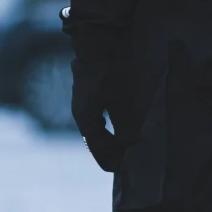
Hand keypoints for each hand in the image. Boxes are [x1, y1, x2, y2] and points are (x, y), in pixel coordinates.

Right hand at [70, 55, 130, 172]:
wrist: (100, 41)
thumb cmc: (110, 71)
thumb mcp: (120, 98)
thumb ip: (124, 123)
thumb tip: (130, 144)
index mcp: (86, 117)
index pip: (96, 146)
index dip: (109, 158)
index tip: (121, 169)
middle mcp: (81, 112)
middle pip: (94, 139)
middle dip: (109, 151)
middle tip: (124, 162)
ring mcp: (84, 101)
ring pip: (96, 128)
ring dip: (109, 138)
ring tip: (123, 147)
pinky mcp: (91, 92)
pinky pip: (98, 116)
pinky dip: (108, 126)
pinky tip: (119, 126)